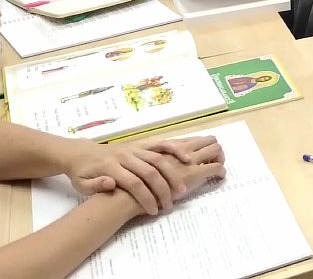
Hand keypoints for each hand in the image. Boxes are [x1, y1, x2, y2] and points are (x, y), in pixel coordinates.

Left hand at [64, 136, 224, 215]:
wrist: (83, 153)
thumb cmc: (83, 173)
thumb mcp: (81, 184)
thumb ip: (95, 186)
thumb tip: (111, 185)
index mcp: (110, 167)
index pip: (132, 183)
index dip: (144, 197)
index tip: (153, 211)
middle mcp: (126, 155)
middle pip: (149, 171)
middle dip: (162, 189)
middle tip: (169, 204)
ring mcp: (135, 148)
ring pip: (158, 158)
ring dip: (172, 173)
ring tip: (182, 189)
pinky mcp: (142, 144)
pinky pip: (161, 143)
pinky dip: (175, 149)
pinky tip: (187, 158)